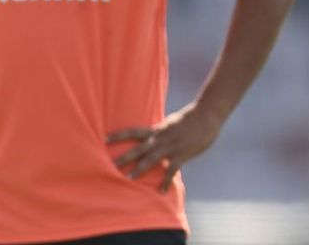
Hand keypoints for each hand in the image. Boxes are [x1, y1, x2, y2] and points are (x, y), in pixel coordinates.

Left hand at [107, 103, 223, 192]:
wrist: (206, 116)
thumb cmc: (189, 119)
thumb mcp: (169, 123)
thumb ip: (160, 131)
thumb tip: (152, 136)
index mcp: (155, 129)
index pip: (132, 131)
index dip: (118, 135)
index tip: (103, 139)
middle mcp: (159, 138)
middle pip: (137, 148)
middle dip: (124, 157)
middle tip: (109, 165)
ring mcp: (170, 147)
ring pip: (150, 159)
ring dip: (139, 169)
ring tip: (127, 178)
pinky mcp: (181, 155)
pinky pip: (171, 170)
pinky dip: (166, 182)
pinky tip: (161, 192)